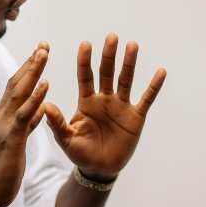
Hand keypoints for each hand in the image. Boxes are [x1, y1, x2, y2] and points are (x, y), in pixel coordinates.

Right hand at [0, 43, 50, 206]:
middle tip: (43, 44)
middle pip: (16, 83)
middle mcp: (1, 116)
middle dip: (31, 62)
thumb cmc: (1, 171)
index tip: (40, 53)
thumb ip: (26, 125)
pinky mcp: (11, 137)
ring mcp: (4, 125)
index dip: (28, 69)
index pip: (16, 88)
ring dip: (32, 71)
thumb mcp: (17, 143)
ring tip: (44, 53)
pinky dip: (34, 97)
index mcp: (3, 118)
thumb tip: (38, 110)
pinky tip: (45, 84)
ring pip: (19, 92)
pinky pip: (24, 114)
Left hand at [44, 34, 165, 179]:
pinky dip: (153, 86)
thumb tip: (44, 104)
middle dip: (108, 55)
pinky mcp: (136, 117)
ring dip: (129, 63)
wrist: (99, 169)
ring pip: (125, 80)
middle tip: (111, 37)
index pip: (85, 77)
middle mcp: (104, 100)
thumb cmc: (80, 153)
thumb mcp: (66, 139)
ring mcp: (121, 106)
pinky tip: (160, 71)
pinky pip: (146, 99)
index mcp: (86, 102)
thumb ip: (57, 122)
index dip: (85, 61)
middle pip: (107, 73)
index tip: (85, 44)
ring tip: (132, 45)